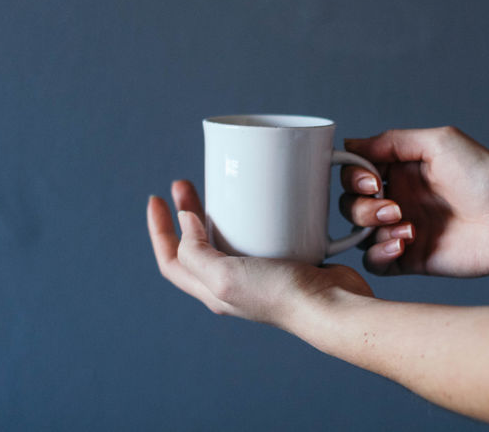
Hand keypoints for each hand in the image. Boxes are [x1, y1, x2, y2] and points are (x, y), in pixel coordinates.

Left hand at [147, 181, 373, 330]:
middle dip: (185, 213)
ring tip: (217, 185)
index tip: (156, 199)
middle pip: (195, 245)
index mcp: (212, 289)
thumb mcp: (224, 277)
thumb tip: (185, 222)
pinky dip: (252, 214)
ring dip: (216, 210)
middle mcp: (232, 282)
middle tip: (184, 184)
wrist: (331, 305)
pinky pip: (259, 233)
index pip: (170, 260)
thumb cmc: (279, 296)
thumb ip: (195, 252)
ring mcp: (258, 272)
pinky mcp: (285, 259)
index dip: (158, 230)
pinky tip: (259, 198)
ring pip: (227, 237)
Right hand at [341, 127, 488, 276]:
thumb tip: (351, 145)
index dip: (354, 177)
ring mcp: (401, 230)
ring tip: (405, 228)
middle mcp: (397, 198)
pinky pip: (374, 261)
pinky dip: (378, 254)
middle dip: (362, 206)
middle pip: (350, 203)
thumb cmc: (486, 177)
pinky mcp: (410, 259)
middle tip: (394, 208)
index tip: (372, 182)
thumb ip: (393, 141)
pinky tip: (402, 245)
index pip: (355, 172)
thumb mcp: (440, 142)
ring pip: (358, 233)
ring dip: (372, 229)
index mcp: (400, 170)